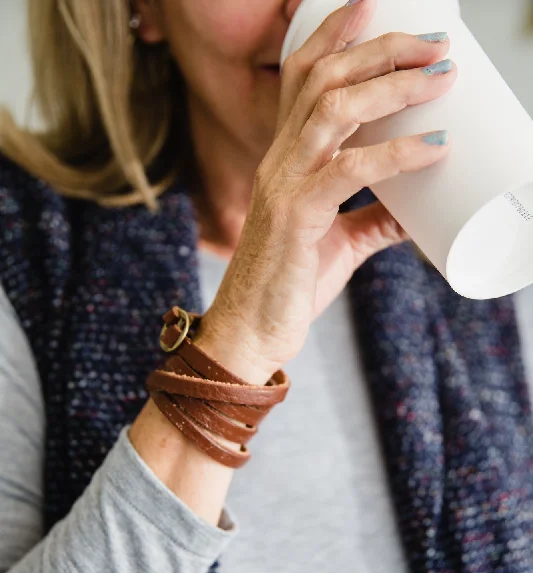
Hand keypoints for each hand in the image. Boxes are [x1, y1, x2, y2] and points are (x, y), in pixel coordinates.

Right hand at [197, 0, 455, 382]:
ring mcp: (283, 184)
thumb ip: (374, 220)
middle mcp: (278, 160)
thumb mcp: (339, 244)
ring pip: (333, 108)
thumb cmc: (287, 286)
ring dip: (391, 85)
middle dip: (380, 49)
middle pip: (323, 77)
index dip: (334, 35)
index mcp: (284, 159)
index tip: (374, 9)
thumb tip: (415, 210)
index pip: (301, 78)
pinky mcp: (295, 216)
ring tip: (439, 78)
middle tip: (434, 43)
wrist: (250, 333)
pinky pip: (349, 169)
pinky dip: (398, 154)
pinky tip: (434, 147)